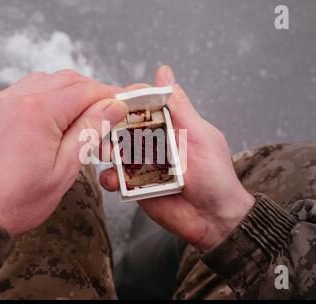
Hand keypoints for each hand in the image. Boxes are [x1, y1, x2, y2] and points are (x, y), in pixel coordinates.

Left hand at [0, 70, 127, 234]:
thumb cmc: (16, 200)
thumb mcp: (64, 169)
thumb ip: (89, 132)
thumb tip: (113, 107)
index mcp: (39, 111)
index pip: (86, 90)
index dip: (110, 96)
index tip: (125, 105)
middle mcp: (18, 97)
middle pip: (67, 79)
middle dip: (92, 92)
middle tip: (107, 114)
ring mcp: (1, 101)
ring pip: (46, 80)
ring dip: (68, 92)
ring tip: (81, 118)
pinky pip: (25, 90)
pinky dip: (46, 96)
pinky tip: (53, 117)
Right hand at [99, 66, 254, 250]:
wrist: (214, 220)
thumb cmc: (216, 176)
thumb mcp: (199, 136)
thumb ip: (179, 107)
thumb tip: (164, 72)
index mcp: (169, 125)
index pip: (142, 102)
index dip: (128, 98)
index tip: (117, 98)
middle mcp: (152, 142)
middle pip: (122, 124)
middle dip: (108, 123)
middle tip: (99, 126)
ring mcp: (141, 163)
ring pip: (114, 150)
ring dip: (104, 150)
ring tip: (104, 154)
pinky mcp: (134, 185)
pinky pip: (114, 178)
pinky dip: (109, 177)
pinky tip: (112, 180)